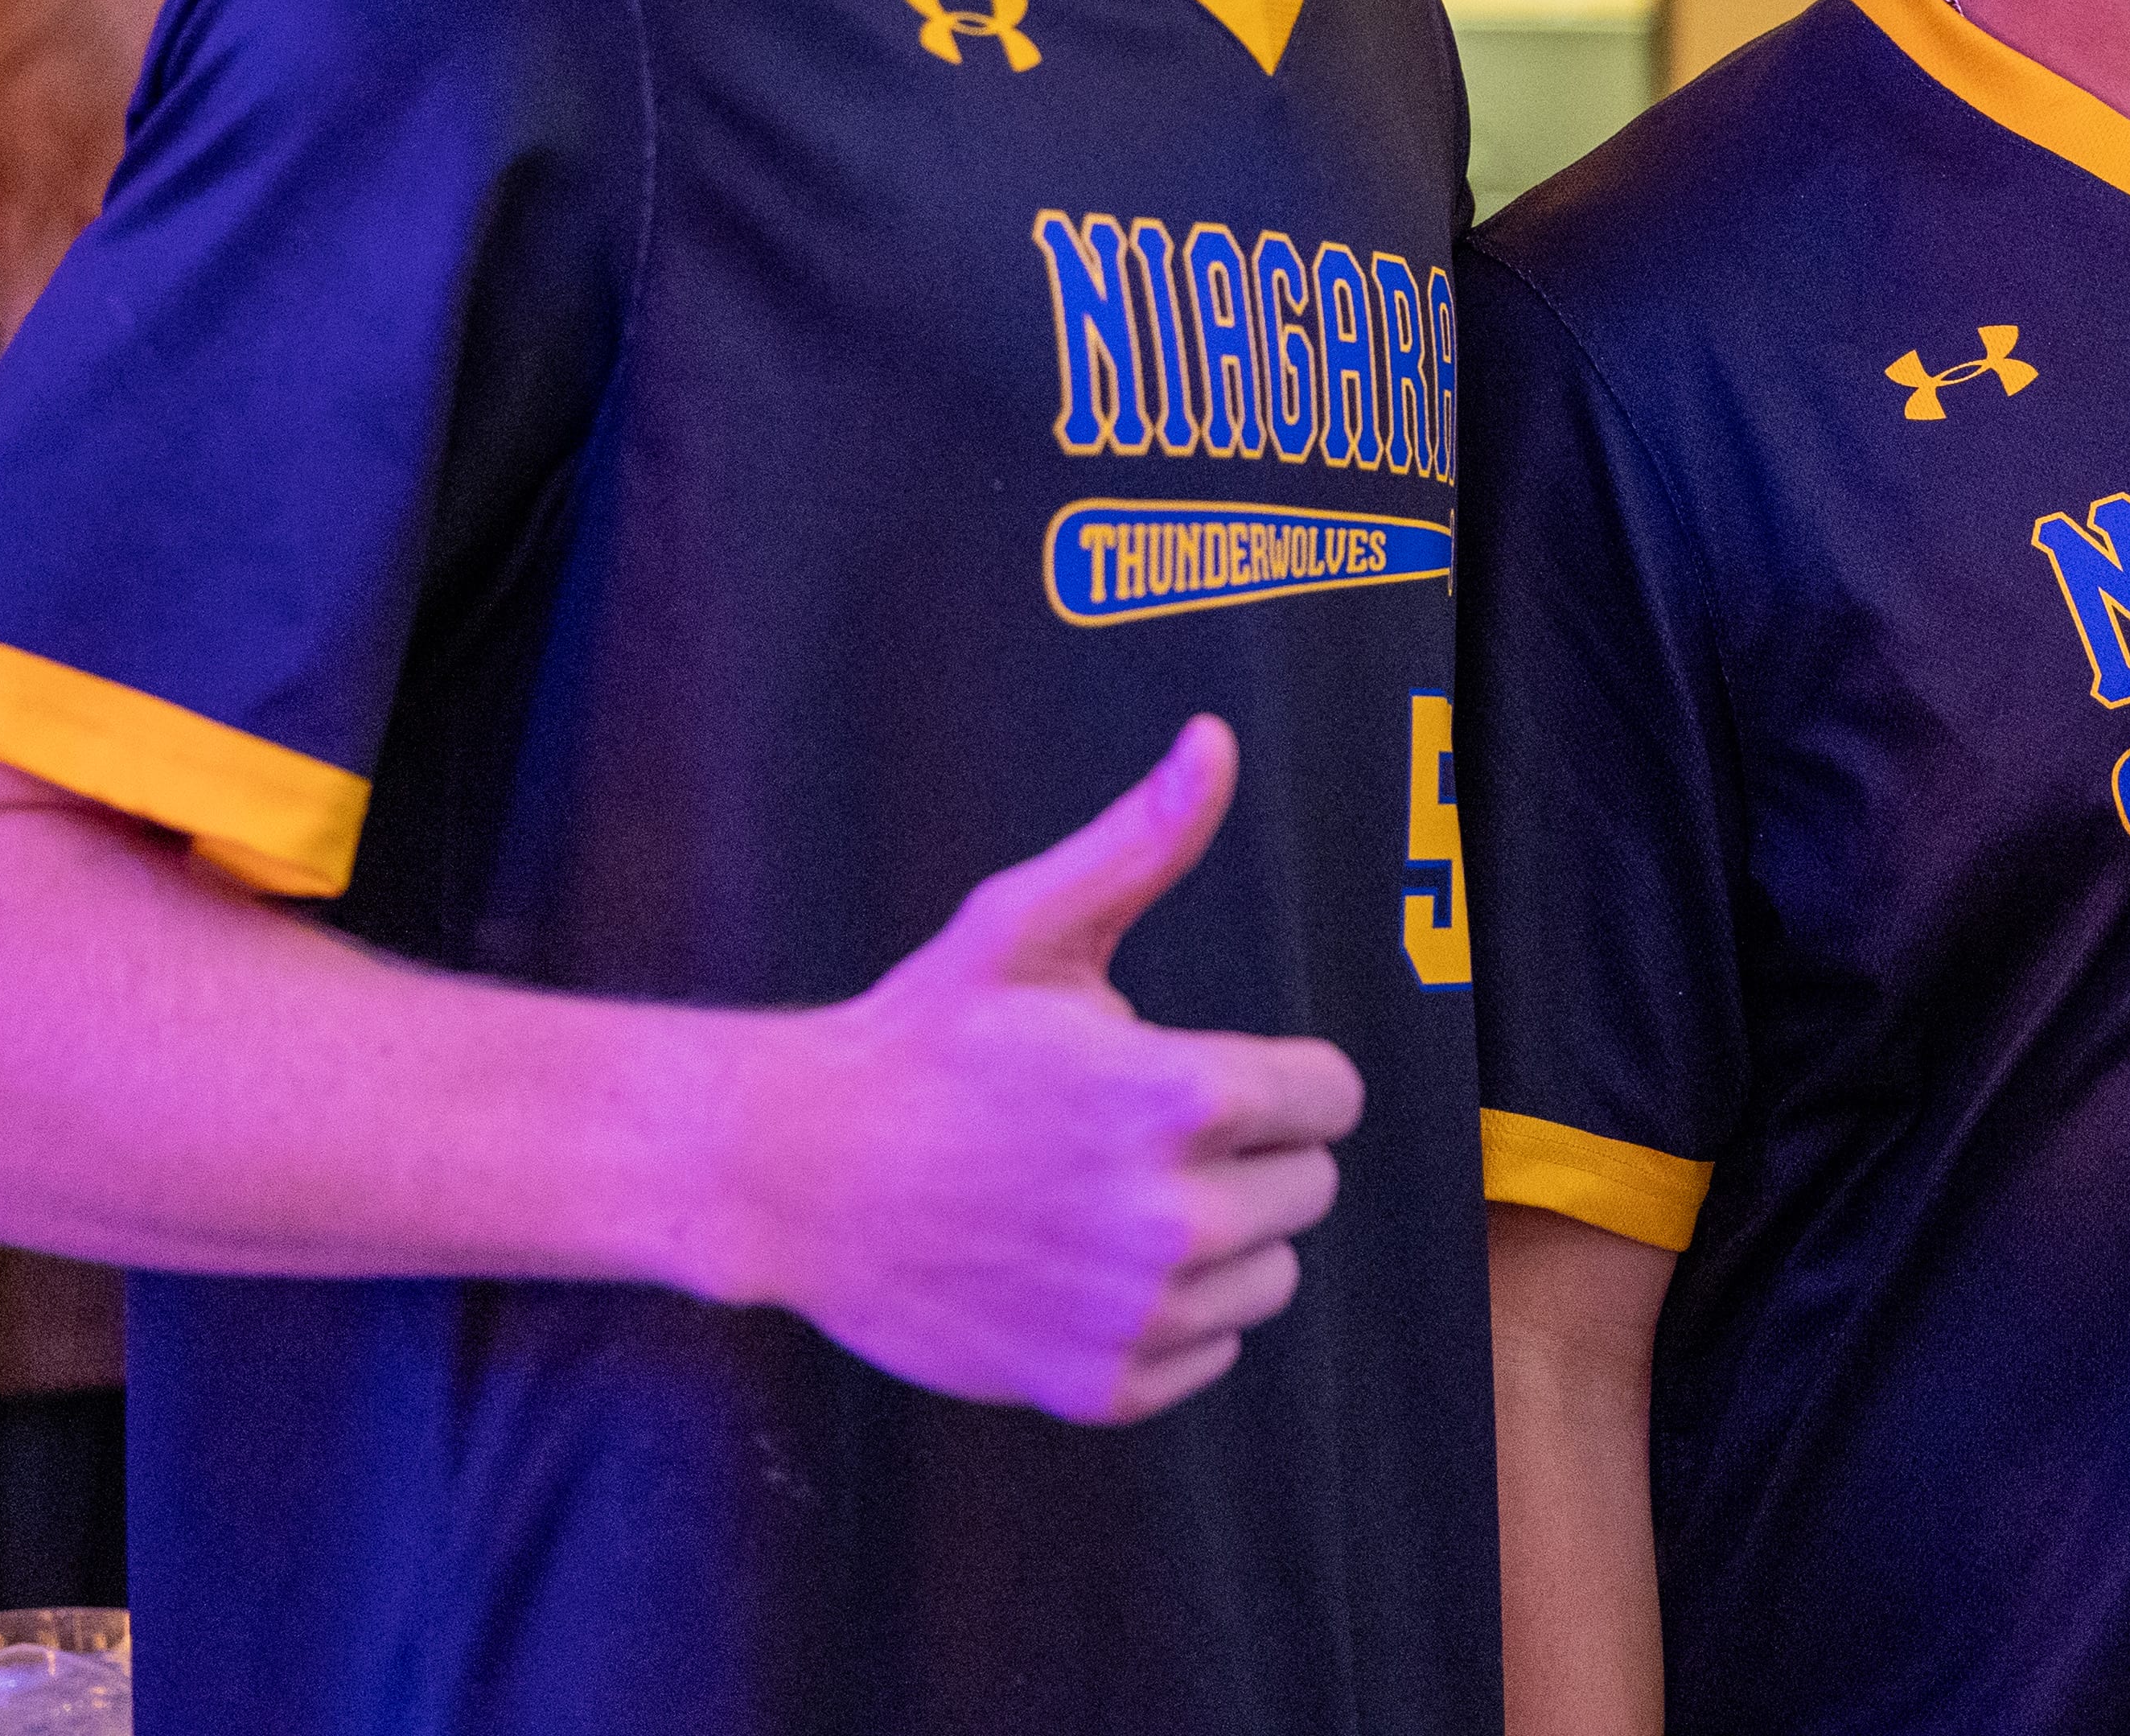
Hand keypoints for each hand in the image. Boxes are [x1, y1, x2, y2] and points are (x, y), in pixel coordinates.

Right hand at [689, 715, 1365, 1423]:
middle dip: (1249, 1151)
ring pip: (1268, 1276)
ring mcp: (1140, 1313)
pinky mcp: (1103, 1386)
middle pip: (1309, 1188)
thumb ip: (1143, 843)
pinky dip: (1169, 1318)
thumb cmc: (919, 1040)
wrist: (797, 1174)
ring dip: (1219, 1239)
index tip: (1207, 1073)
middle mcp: (1179, 1218)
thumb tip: (1214, 743)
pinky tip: (1090, 1267)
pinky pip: (1209, 1355)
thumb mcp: (1027, 925)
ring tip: (1113, 1197)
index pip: (1332, 1099)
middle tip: (1143, 1133)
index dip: (1279, 1076)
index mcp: (1183, 1098)